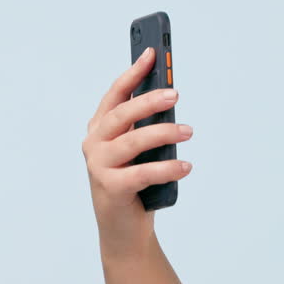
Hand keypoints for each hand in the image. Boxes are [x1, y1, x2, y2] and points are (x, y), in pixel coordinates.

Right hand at [82, 47, 194, 257]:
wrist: (123, 229)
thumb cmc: (135, 182)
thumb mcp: (141, 150)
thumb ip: (147, 126)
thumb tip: (170, 96)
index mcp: (101, 129)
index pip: (115, 95)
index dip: (133, 73)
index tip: (152, 54)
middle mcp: (95, 144)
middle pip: (122, 115)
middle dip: (149, 100)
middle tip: (176, 94)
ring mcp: (99, 166)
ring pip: (133, 142)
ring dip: (164, 133)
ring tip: (189, 130)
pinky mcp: (111, 188)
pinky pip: (142, 173)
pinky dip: (166, 168)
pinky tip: (185, 166)